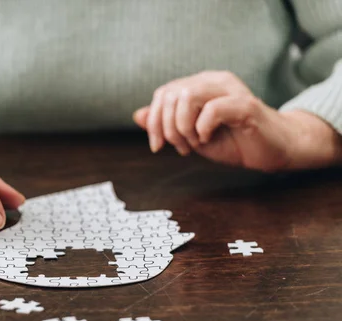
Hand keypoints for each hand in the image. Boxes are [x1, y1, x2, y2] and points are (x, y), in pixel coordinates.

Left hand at [133, 70, 341, 171]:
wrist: (272, 150)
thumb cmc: (233, 141)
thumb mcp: (191, 135)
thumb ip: (165, 124)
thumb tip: (138, 115)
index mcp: (200, 85)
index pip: (163, 93)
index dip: (154, 121)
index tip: (158, 146)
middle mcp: (214, 81)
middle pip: (171, 94)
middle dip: (166, 127)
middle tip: (179, 147)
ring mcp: (231, 90)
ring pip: (187, 96)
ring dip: (182, 127)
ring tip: (193, 144)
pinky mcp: (245, 105)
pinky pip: (212, 109)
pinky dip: (202, 128)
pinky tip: (207, 140)